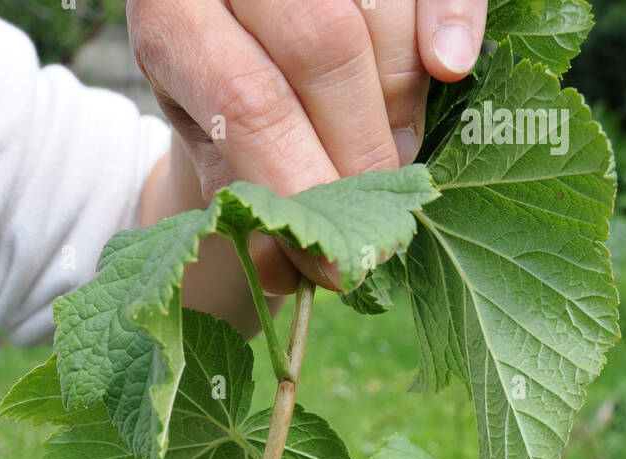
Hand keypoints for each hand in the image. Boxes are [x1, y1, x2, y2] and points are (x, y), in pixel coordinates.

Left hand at [132, 0, 487, 292]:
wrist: (234, 26)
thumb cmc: (221, 98)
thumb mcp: (213, 148)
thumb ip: (246, 200)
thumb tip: (289, 267)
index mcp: (171, 18)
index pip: (249, 103)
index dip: (304, 183)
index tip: (336, 260)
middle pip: (324, 46)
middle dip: (363, 146)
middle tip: (376, 206)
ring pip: (381, 12)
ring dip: (402, 101)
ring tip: (390, 151)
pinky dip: (453, 20)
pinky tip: (450, 68)